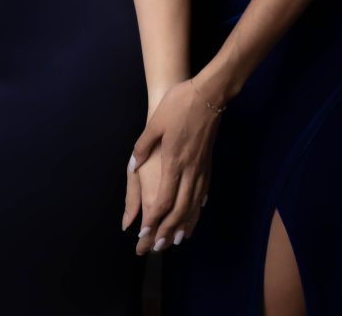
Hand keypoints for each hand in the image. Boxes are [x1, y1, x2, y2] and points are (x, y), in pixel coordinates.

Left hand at [122, 80, 220, 253]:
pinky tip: (197, 212)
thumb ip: (143, 146)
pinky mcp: (208, 162)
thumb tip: (133, 164)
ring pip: (194, 204)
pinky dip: (198, 208)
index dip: (154, 220)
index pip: (164, 200)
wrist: (209, 94)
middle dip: (168, 230)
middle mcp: (190, 170)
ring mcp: (201, 167)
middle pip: (180, 209)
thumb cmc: (179, 105)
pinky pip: (203, 192)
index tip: (144, 235)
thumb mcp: (155, 123)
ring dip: (185, 224)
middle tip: (158, 247)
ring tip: (177, 240)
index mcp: (174, 161)